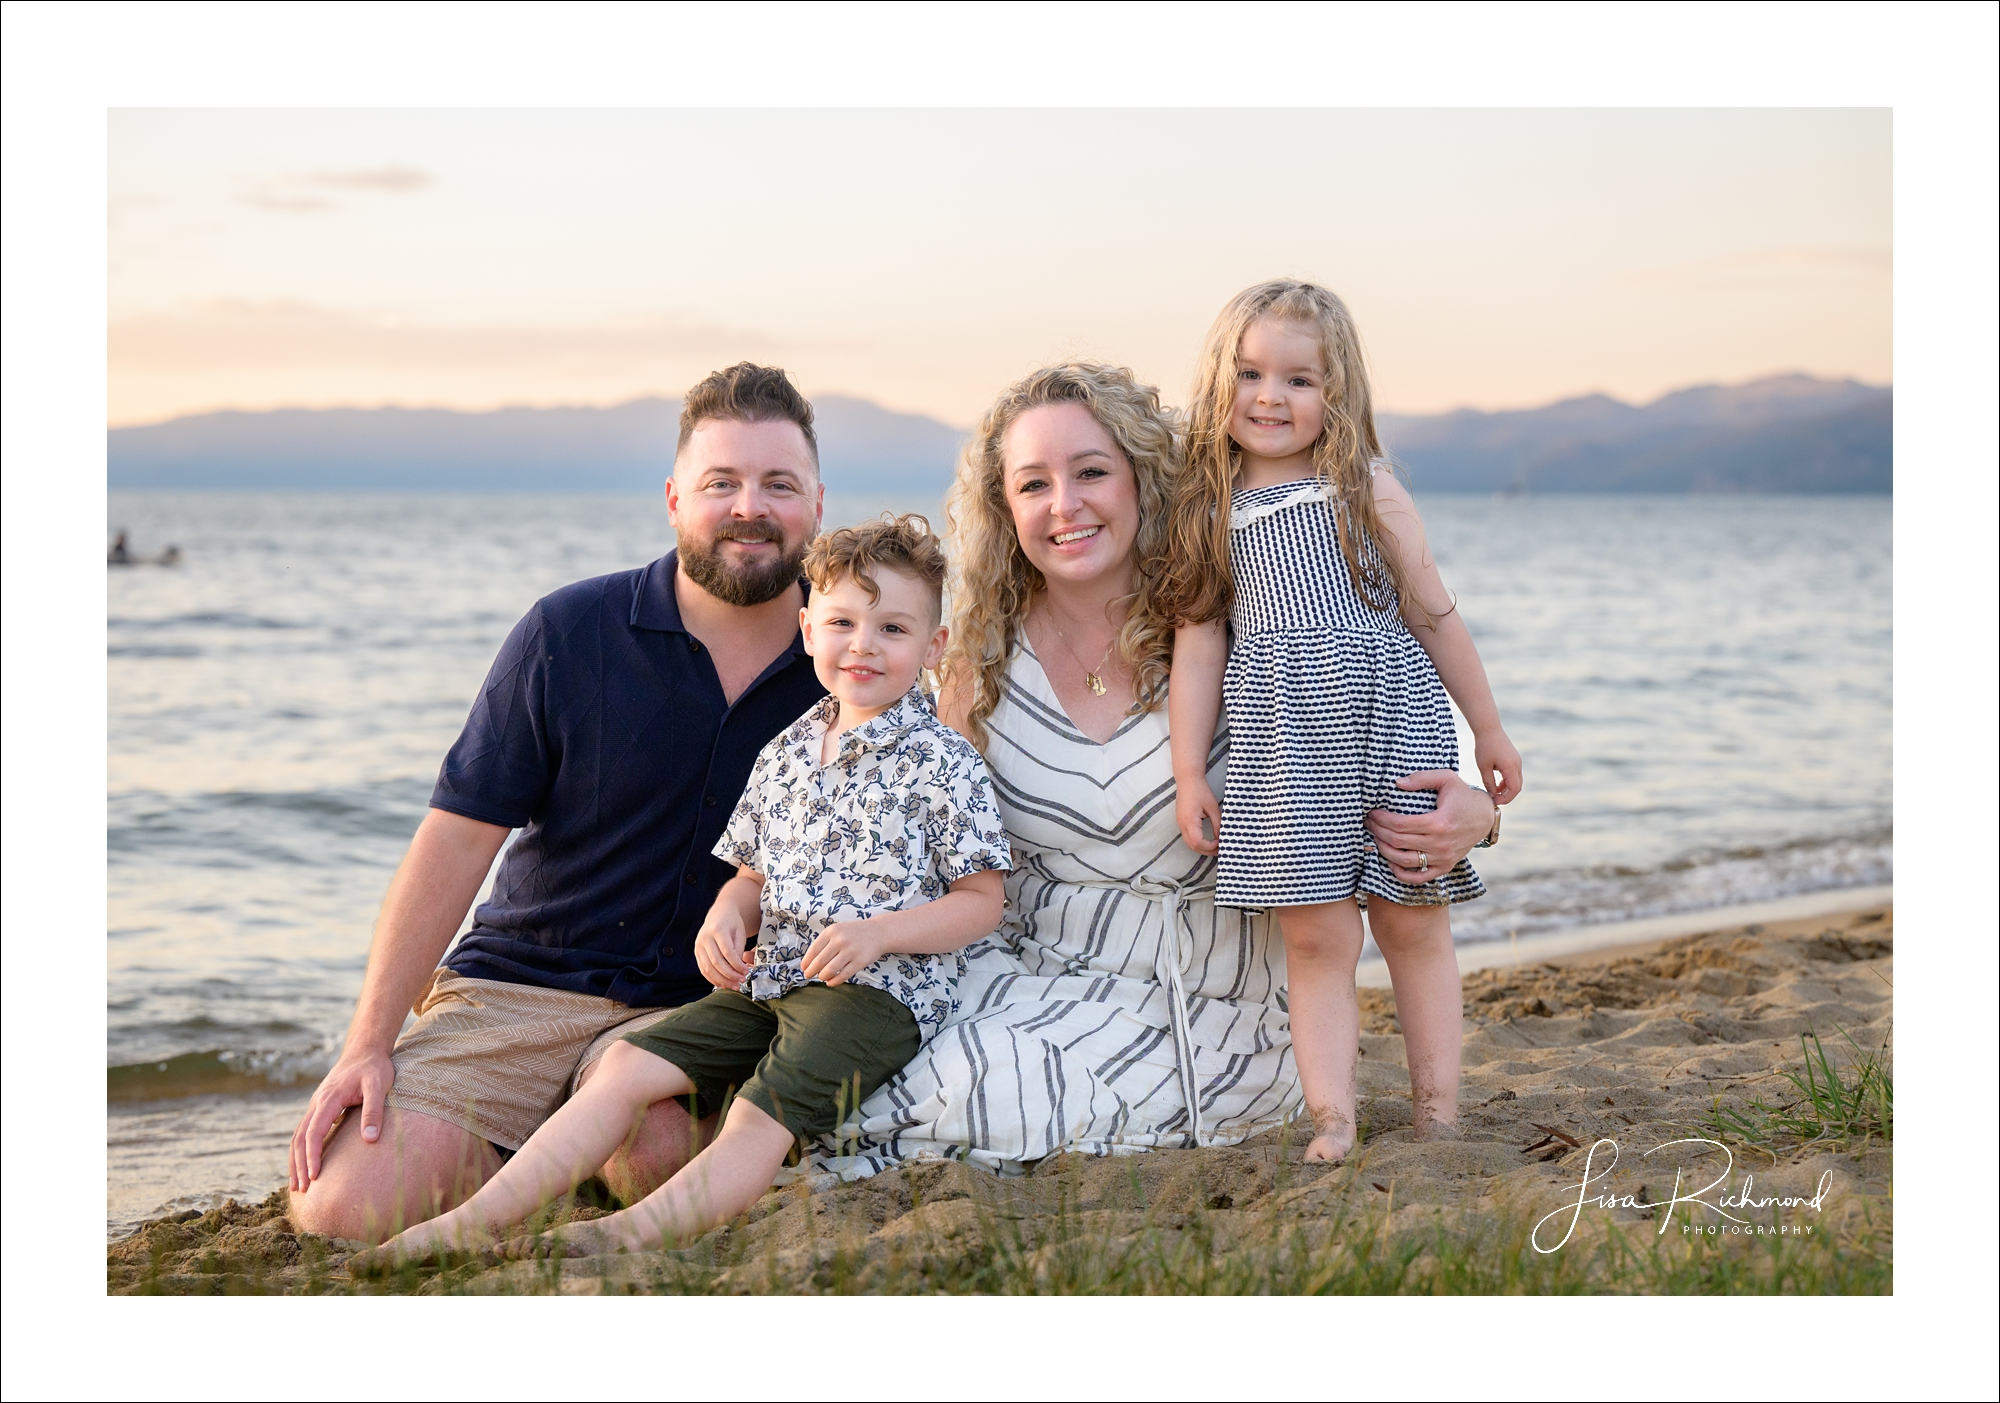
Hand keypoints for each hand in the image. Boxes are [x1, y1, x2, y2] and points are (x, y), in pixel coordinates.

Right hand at [289, 1049, 393, 1188]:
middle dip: (299, 1165)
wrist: (365, 1050)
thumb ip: (374, 1110)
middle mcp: (316, 1103)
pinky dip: (300, 1151)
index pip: (314, 1132)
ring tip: (296, 1186)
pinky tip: (303, 1166)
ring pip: (298, 1136)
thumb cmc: (374, 1067)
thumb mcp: (379, 1085)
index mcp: (328, 1099)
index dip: (312, 1156)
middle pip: (300, 1138)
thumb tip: (370, 1139)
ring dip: (295, 1161)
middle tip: (301, 1190)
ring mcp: (316, 1105)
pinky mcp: (320, 1108)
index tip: (314, 1177)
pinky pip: (304, 1132)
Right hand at [695, 905, 751, 987]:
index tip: (746, 972)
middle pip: (716, 961)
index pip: (727, 951)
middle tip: (741, 981)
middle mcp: (705, 937)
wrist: (719, 914)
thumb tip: (738, 969)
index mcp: (718, 929)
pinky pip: (703, 969)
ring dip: (721, 980)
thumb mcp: (739, 932)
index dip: (736, 964)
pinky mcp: (696, 952)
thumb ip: (738, 949)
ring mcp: (699, 945)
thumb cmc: (732, 923)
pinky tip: (723, 984)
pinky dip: (712, 979)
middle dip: (729, 975)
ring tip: (734, 985)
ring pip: (708, 968)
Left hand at [800, 920, 885, 986]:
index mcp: (832, 931)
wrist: (878, 932)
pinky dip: (834, 981)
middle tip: (808, 975)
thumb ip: (825, 943)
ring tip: (822, 977)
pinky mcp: (860, 961)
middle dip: (811, 971)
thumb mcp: (838, 930)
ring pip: (830, 970)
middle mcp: (840, 940)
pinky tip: (830, 982)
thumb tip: (809, 962)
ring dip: (822, 976)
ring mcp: (851, 951)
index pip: (813, 949)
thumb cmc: (854, 933)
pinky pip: (843, 976)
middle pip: (820, 961)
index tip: (803, 968)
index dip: (806, 961)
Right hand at [1175, 777, 1221, 855]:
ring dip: (1201, 848)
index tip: (1219, 842)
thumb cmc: (1200, 791)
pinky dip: (1196, 842)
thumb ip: (1217, 824)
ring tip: (1214, 846)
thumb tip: (1221, 837)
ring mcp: (1180, 823)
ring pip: (1189, 843)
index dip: (1209, 847)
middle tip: (1219, 850)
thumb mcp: (1213, 807)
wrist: (1188, 780)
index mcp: (1190, 821)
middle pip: (1192, 846)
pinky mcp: (1181, 821)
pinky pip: (1187, 837)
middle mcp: (1182, 824)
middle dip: (1206, 851)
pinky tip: (1206, 840)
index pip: (1198, 842)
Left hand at [1363, 770, 1493, 884]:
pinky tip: (1390, 860)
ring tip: (1375, 838)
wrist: (1484, 817)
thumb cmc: (1462, 796)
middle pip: (1398, 842)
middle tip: (1368, 823)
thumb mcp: (1446, 778)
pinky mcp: (1445, 867)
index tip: (1372, 813)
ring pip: (1404, 861)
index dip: (1381, 820)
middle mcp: (1440, 843)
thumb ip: (1421, 778)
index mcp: (1439, 822)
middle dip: (1378, 832)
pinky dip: (1401, 872)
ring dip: (1384, 850)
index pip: (1400, 825)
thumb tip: (1397, 783)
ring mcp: (1443, 858)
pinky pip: (1418, 877)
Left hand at [1474, 730, 1522, 804]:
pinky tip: (1495, 783)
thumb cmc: (1484, 746)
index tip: (1495, 802)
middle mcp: (1517, 765)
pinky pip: (1513, 774)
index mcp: (1511, 767)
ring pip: (1516, 781)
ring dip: (1506, 788)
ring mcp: (1517, 761)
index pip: (1514, 789)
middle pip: (1517, 787)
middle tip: (1495, 800)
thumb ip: (1488, 782)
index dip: (1506, 798)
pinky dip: (1506, 781)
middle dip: (1507, 795)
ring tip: (1493, 792)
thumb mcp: (1483, 767)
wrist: (1488, 728)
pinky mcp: (1514, 758)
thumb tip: (1492, 794)